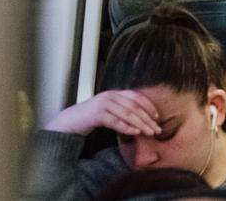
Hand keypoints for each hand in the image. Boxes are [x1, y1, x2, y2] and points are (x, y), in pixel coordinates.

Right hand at [45, 90, 160, 137]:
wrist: (68, 122)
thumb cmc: (89, 119)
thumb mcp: (108, 112)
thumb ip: (122, 112)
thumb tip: (142, 120)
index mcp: (114, 93)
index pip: (136, 97)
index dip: (149, 106)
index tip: (157, 117)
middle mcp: (110, 95)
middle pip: (134, 106)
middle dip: (147, 118)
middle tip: (157, 129)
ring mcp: (103, 104)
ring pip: (127, 113)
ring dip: (141, 124)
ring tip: (149, 133)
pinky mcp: (96, 114)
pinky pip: (115, 121)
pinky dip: (127, 127)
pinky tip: (135, 132)